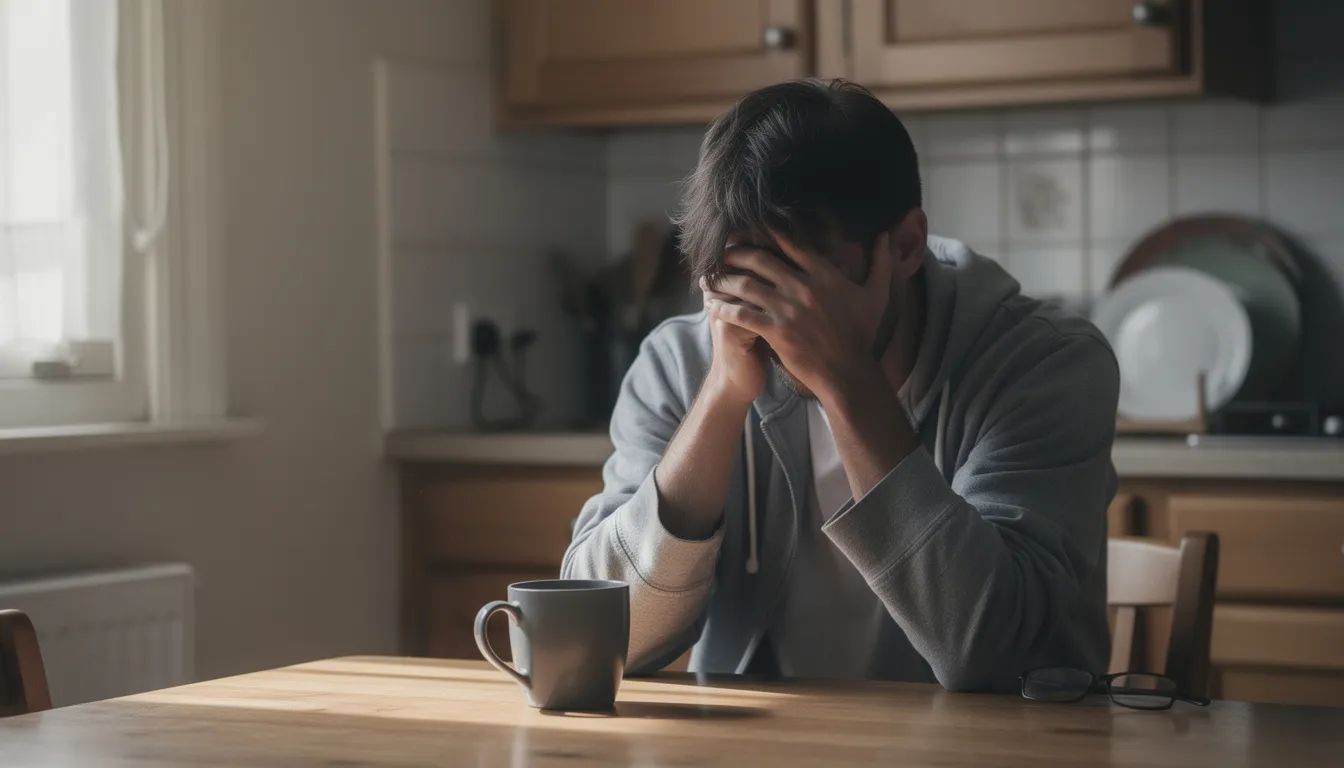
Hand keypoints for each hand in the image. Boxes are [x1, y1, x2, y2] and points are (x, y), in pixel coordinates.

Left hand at [709, 233, 895, 403]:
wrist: (848, 372)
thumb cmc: (861, 335)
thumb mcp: (876, 296)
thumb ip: (882, 263)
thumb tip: (887, 236)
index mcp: (824, 274)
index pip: (790, 243)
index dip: (766, 230)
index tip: (750, 226)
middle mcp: (804, 287)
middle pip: (760, 259)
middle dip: (736, 252)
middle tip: (722, 250)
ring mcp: (788, 309)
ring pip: (746, 285)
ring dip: (723, 278)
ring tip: (709, 276)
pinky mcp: (776, 331)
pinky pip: (742, 314)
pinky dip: (723, 307)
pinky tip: (711, 305)